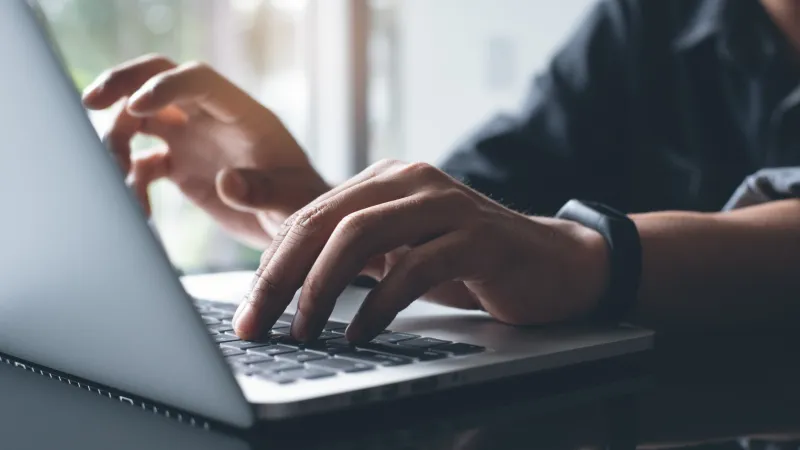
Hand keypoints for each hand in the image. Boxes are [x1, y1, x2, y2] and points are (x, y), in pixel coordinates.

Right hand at [82, 54, 328, 247]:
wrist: (295, 223)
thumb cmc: (303, 204)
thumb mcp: (291, 199)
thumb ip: (262, 190)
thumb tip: (227, 182)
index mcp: (243, 114)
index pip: (199, 80)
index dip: (165, 86)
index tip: (136, 106)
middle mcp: (212, 119)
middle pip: (159, 80)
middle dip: (122, 84)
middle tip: (90, 102)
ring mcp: (194, 140)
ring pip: (140, 119)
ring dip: (117, 140)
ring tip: (117, 177)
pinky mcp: (181, 167)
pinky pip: (142, 163)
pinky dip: (130, 181)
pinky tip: (138, 210)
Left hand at [232, 160, 609, 341]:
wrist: (552, 263)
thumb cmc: (468, 262)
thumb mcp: (400, 254)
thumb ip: (353, 257)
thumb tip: (285, 289)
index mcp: (385, 180)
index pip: (310, 216)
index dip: (271, 265)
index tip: (248, 311)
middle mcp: (411, 180)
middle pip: (325, 222)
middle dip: (281, 277)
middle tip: (255, 323)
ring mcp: (446, 204)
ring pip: (361, 235)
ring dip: (322, 288)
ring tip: (303, 330)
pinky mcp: (478, 236)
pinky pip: (414, 267)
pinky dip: (379, 304)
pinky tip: (360, 332)